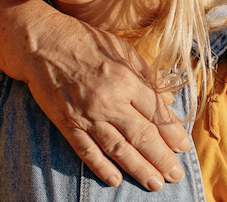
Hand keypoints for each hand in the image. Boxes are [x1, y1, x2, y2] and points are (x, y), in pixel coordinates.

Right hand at [21, 11, 191, 190]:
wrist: (42, 42)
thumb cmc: (85, 41)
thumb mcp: (122, 49)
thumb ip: (147, 75)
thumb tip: (169, 99)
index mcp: (126, 79)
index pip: (157, 113)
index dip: (173, 133)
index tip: (184, 147)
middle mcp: (109, 100)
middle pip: (142, 136)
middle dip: (162, 158)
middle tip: (176, 175)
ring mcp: (87, 115)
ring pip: (118, 149)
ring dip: (139, 169)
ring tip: (155, 184)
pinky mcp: (67, 123)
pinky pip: (87, 151)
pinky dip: (101, 167)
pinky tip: (115, 180)